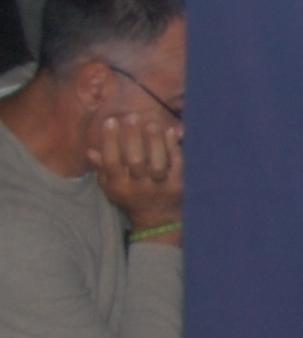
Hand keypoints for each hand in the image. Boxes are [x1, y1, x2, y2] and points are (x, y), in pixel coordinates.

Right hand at [86, 114, 182, 229]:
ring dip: (155, 142)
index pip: (111, 161)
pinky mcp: (177, 185)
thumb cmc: (130, 197)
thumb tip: (90, 150)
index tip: (111, 121)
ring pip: (157, 163)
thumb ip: (102, 169)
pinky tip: (171, 131)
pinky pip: (176, 164)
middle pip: (135, 161)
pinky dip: (174, 147)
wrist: (156, 220)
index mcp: (118, 186)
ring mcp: (159, 186)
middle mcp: (138, 186)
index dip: (110, 141)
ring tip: (151, 123)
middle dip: (132, 137)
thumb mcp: (111, 187)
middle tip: (132, 117)